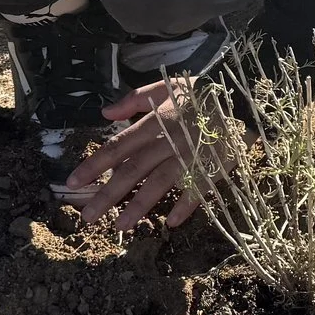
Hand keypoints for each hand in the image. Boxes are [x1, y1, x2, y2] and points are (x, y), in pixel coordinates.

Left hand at [61, 77, 203, 230]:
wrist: (241, 97)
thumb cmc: (200, 93)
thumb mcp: (165, 87)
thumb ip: (134, 100)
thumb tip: (105, 113)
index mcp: (154, 122)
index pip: (117, 146)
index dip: (94, 164)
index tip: (73, 182)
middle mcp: (167, 141)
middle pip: (133, 170)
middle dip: (108, 194)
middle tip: (87, 217)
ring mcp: (189, 156)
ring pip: (159, 183)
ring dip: (139, 206)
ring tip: (120, 227)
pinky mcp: (211, 166)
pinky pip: (196, 190)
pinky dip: (185, 206)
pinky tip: (171, 224)